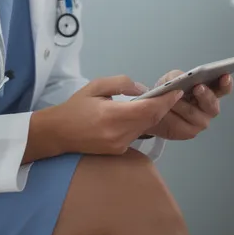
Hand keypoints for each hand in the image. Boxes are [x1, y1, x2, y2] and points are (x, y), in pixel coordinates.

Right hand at [32, 76, 180, 157]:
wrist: (57, 134)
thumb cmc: (75, 107)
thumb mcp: (96, 86)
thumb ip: (121, 84)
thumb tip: (143, 89)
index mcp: (112, 116)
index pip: (148, 109)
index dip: (165, 100)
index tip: (176, 91)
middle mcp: (118, 134)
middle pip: (151, 120)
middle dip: (164, 106)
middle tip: (172, 93)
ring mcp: (119, 145)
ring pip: (146, 127)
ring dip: (155, 115)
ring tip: (160, 101)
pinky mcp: (118, 151)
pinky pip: (137, 134)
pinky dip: (143, 123)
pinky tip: (143, 114)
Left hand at [145, 72, 233, 140]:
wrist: (155, 109)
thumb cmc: (169, 91)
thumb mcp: (171, 78)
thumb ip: (177, 76)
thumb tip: (181, 80)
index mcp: (211, 91)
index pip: (224, 88)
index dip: (226, 83)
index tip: (225, 76)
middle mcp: (210, 108)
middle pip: (212, 104)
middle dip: (205, 95)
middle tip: (197, 87)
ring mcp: (202, 122)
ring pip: (193, 113)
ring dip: (181, 105)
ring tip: (171, 100)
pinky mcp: (190, 132)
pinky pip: (181, 126)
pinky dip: (171, 117)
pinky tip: (165, 112)